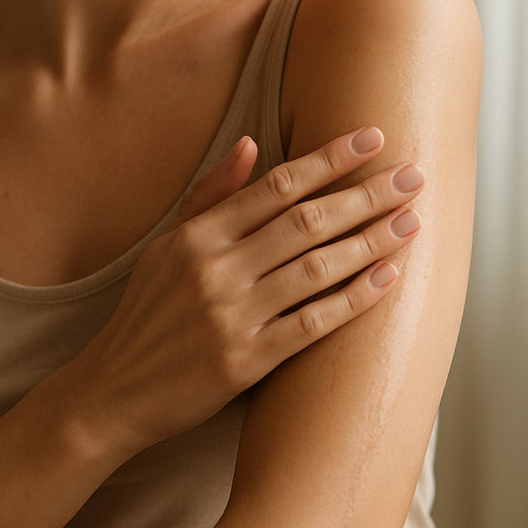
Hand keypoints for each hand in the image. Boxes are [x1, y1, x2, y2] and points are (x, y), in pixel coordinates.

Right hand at [70, 128, 422, 454]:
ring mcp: (231, 316)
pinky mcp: (244, 361)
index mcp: (198, 235)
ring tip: (412, 221)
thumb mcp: (167, 245)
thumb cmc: (146, 312)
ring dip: (370, 241)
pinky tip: (387, 279)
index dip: (329, 160)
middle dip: (365, 195)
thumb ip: (210, 194)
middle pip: (306, 221)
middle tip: (413, 176)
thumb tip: (250, 143)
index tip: (372, 138)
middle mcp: (216, 269)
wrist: (114, 390)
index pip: (276, 186)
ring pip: (316, 268)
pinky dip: (352, 299)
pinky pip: (310, 324)